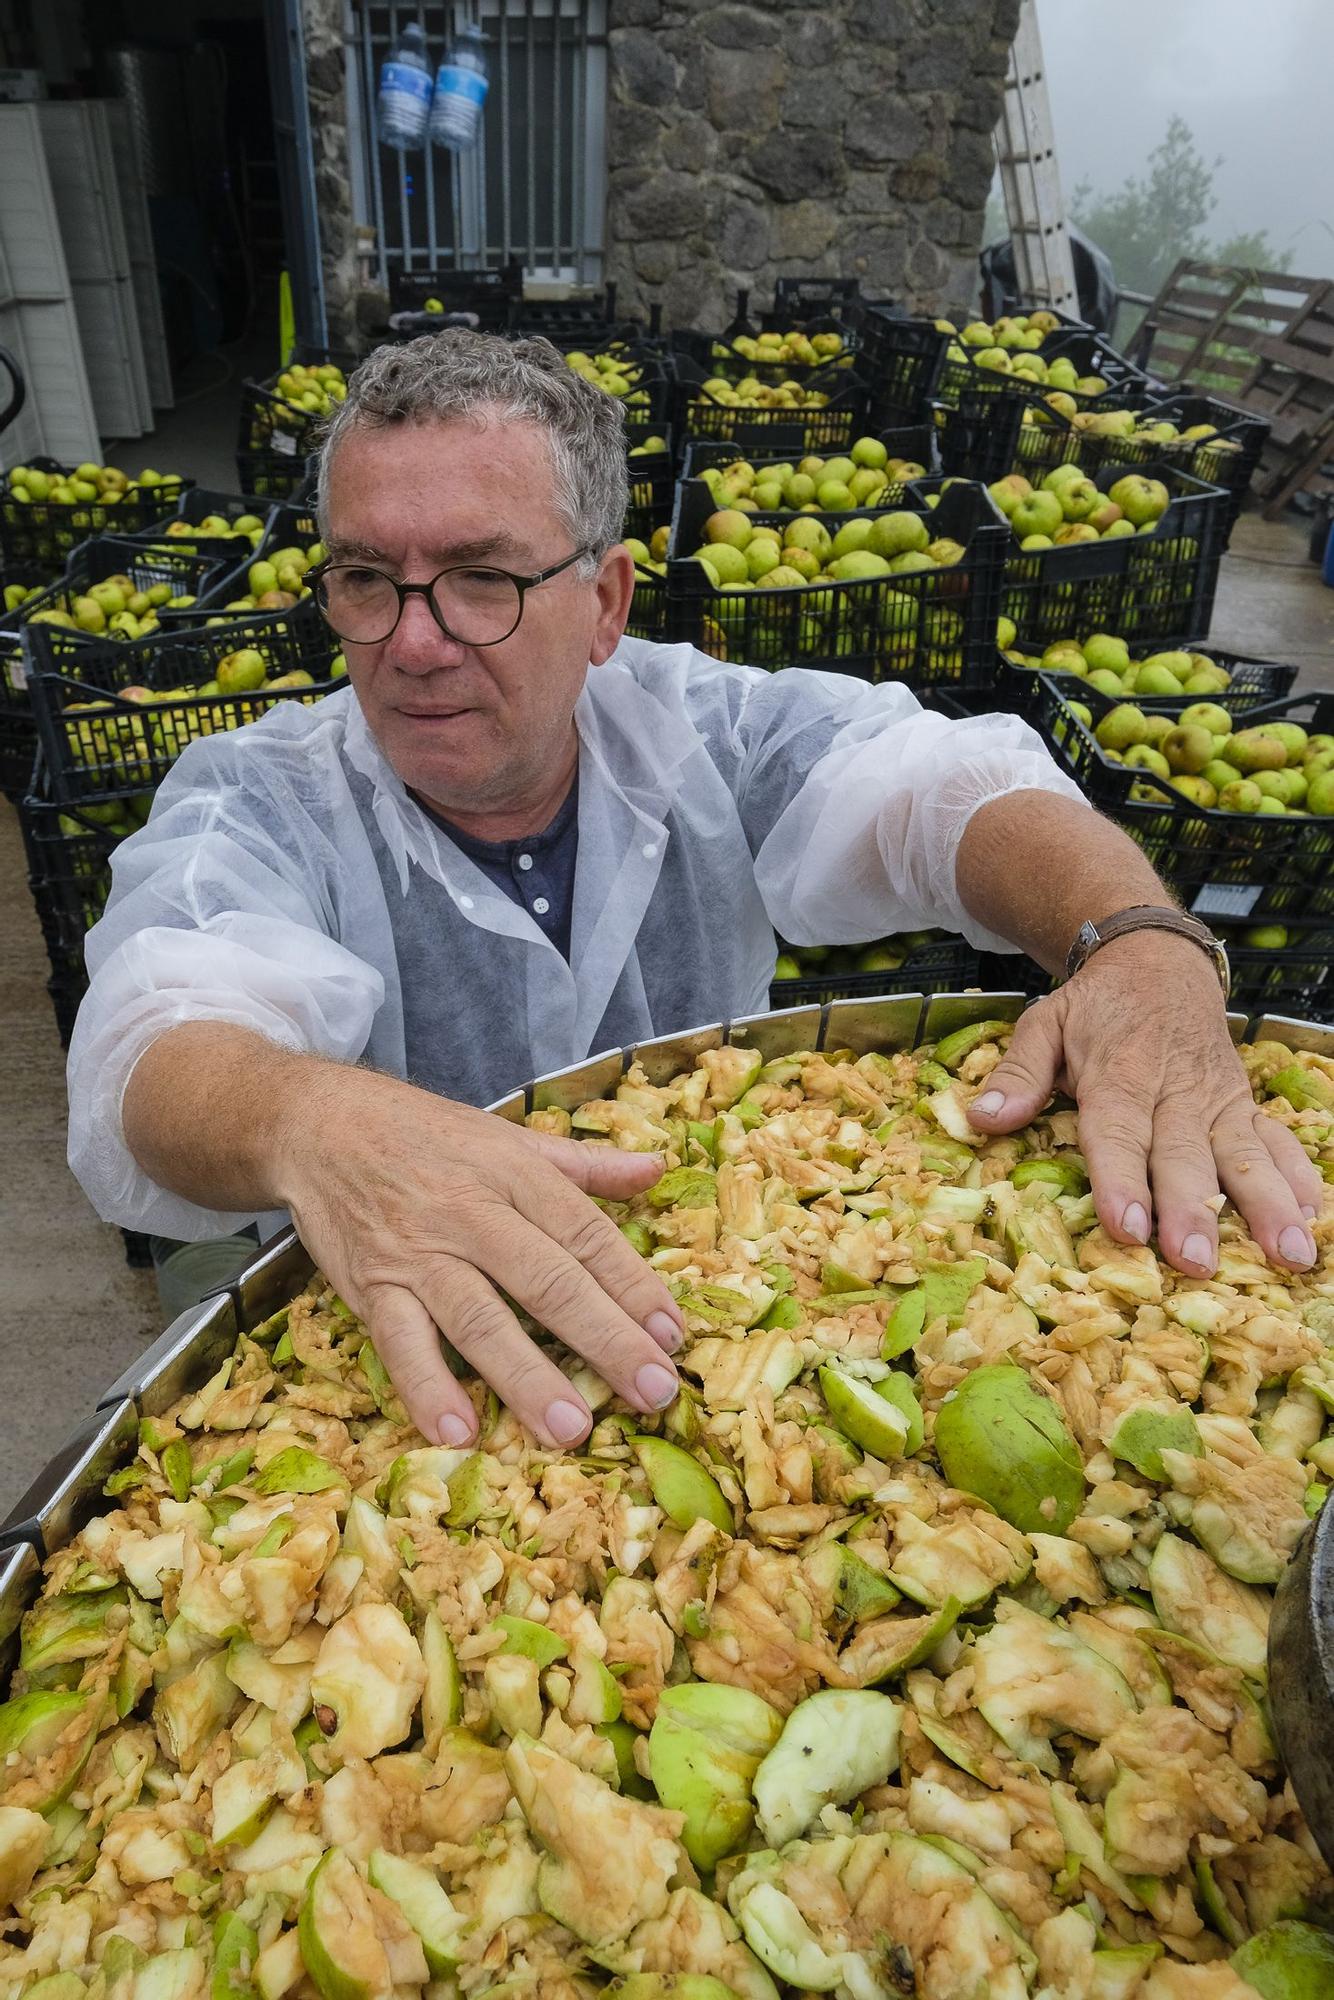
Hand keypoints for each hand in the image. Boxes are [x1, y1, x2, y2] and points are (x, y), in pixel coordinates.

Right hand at [274, 1068, 682, 1449]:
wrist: (318, 1123)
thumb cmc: (424, 1135)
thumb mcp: (508, 1137)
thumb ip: (584, 1166)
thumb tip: (657, 1169)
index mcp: (515, 1175)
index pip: (586, 1234)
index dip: (633, 1285)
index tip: (673, 1335)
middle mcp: (471, 1214)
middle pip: (547, 1281)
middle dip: (605, 1340)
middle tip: (653, 1392)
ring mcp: (418, 1254)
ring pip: (478, 1319)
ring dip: (526, 1377)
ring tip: (571, 1429)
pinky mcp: (369, 1285)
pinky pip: (399, 1342)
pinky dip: (427, 1388)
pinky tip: (459, 1431)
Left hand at [967, 931, 1321, 1277]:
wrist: (1159, 959)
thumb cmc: (1096, 1006)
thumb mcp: (1046, 1022)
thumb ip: (1019, 1073)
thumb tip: (983, 1118)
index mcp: (1119, 1074)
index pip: (1120, 1133)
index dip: (1123, 1181)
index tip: (1127, 1228)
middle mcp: (1174, 1091)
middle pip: (1184, 1157)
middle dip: (1191, 1211)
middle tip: (1196, 1262)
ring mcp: (1217, 1100)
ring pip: (1244, 1155)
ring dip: (1266, 1206)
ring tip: (1286, 1254)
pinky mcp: (1244, 1104)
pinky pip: (1277, 1140)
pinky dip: (1298, 1175)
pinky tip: (1313, 1216)